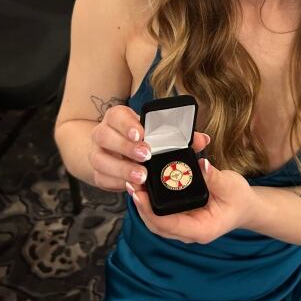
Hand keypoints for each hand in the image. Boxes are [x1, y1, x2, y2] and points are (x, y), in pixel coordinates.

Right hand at [89, 104, 209, 191]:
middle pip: (104, 136)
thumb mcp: (160, 135)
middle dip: (126, 147)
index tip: (142, 134)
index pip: (116, 115)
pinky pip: (101, 178)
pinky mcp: (98, 174)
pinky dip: (116, 182)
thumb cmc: (145, 141)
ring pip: (99, 159)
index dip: (127, 124)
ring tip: (142, 176)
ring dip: (122, 168)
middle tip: (146, 156)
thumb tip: (202, 140)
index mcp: (118, 118)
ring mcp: (97, 153)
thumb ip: (180, 136)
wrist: (117, 153)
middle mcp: (103, 133)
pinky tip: (131, 185)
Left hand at [128, 158, 254, 243]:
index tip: (139, 195)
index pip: (169, 225)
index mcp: (202, 229)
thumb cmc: (239, 199)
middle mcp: (189, 232)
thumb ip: (214, 177)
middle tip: (132, 185)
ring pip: (156, 221)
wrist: (246, 207)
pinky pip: (161, 213)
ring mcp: (184, 226)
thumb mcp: (231, 186)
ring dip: (144, 204)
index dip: (151, 211)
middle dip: (142, 207)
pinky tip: (144, 187)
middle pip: (157, 225)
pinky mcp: (181, 217)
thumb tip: (201, 164)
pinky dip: (151, 201)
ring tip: (134, 184)